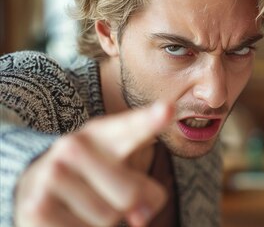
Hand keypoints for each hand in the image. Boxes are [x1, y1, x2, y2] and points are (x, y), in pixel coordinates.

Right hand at [15, 102, 173, 226]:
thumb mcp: (122, 169)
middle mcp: (73, 146)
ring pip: (107, 217)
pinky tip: (67, 215)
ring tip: (83, 202)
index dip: (150, 120)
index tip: (168, 110)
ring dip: (104, 220)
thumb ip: (145, 189)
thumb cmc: (93, 175)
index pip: (131, 127)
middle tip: (109, 193)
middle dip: (129, 204)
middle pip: (130, 194)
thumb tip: (140, 218)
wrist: (33, 185)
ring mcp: (51, 175)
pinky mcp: (36, 207)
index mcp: (103, 133)